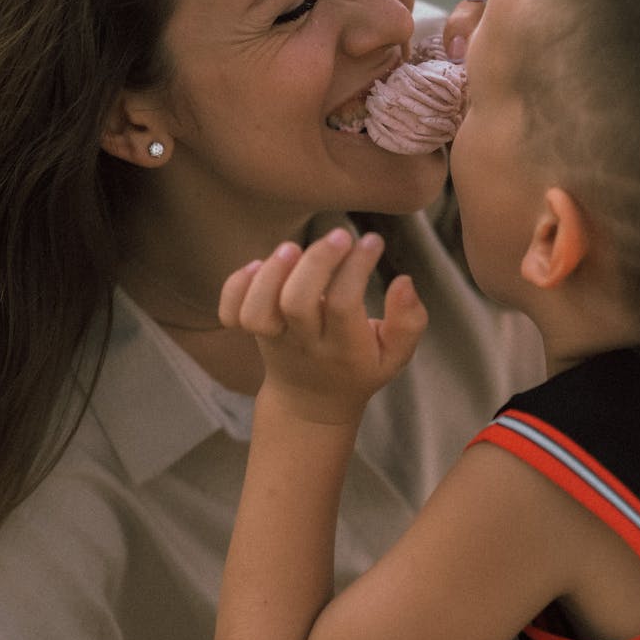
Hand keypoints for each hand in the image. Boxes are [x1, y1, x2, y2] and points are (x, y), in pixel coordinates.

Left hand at [218, 228, 427, 423]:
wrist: (310, 404)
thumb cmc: (358, 367)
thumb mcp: (395, 355)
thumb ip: (408, 322)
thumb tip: (404, 281)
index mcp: (344, 349)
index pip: (345, 305)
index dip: (358, 268)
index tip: (372, 241)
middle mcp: (304, 343)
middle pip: (297, 303)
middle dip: (316, 263)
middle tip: (338, 236)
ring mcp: (274, 338)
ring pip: (258, 311)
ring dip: (272, 273)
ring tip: (293, 247)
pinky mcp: (252, 332)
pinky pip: (231, 313)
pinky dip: (236, 286)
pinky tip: (258, 265)